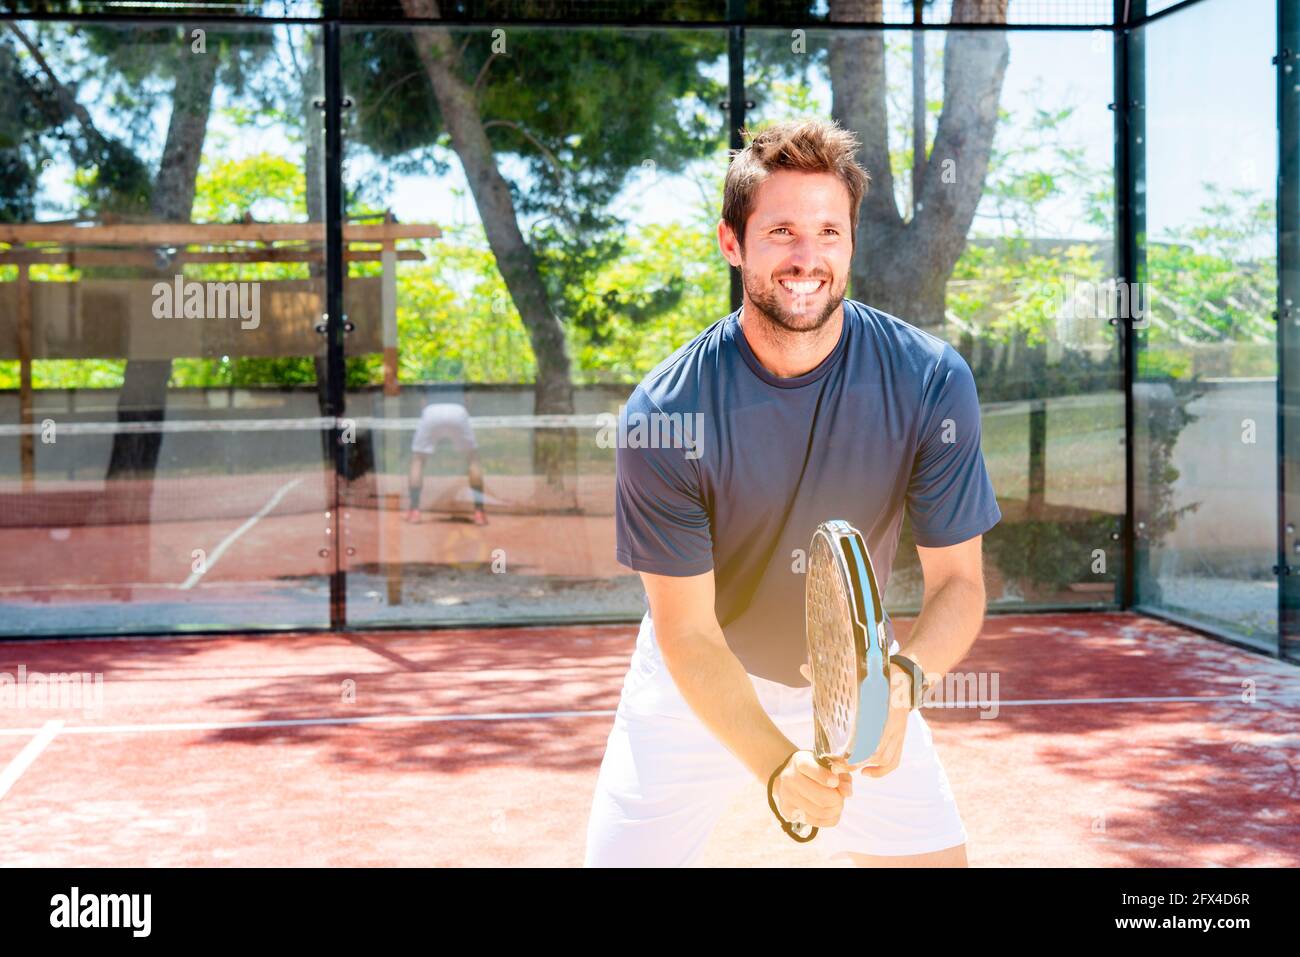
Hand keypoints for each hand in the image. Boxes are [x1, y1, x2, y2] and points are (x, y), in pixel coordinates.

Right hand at [773, 750, 852, 830]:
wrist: (789, 779)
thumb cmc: (814, 769)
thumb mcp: (828, 763)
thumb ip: (841, 773)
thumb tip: (847, 792)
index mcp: (800, 761)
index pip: (811, 769)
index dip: (825, 777)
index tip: (835, 782)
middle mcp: (790, 778)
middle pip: (821, 797)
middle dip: (838, 799)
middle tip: (841, 796)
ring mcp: (788, 797)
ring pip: (821, 812)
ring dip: (836, 810)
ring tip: (837, 803)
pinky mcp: (788, 812)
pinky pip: (817, 822)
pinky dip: (830, 819)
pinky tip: (831, 812)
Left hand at [799, 661, 910, 777]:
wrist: (903, 677)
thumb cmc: (873, 677)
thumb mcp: (852, 676)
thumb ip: (825, 676)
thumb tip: (802, 668)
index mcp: (875, 708)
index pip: (864, 737)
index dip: (850, 753)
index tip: (834, 758)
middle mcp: (887, 722)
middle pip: (872, 752)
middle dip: (854, 762)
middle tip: (836, 766)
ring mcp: (896, 732)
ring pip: (883, 758)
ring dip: (866, 766)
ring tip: (848, 767)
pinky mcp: (900, 737)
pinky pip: (894, 760)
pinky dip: (881, 770)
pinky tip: (866, 772)